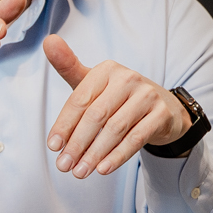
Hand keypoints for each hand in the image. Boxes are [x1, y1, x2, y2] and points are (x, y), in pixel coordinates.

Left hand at [44, 36, 188, 177]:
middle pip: (96, 115)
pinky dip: (118, 155)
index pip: (80, 99)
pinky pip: (136, 138)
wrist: (162, 108)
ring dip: (95, 153)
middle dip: (78, 143)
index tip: (53, 146)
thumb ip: (69, 66)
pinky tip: (104, 169)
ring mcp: (147, 96)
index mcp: (107, 70)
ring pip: (115, 128)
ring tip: (80, 172)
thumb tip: (49, 40)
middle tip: (64, 166)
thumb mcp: (94, 84)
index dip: (64, 124)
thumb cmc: (119, 97)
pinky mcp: (161, 114)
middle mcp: (128, 78)